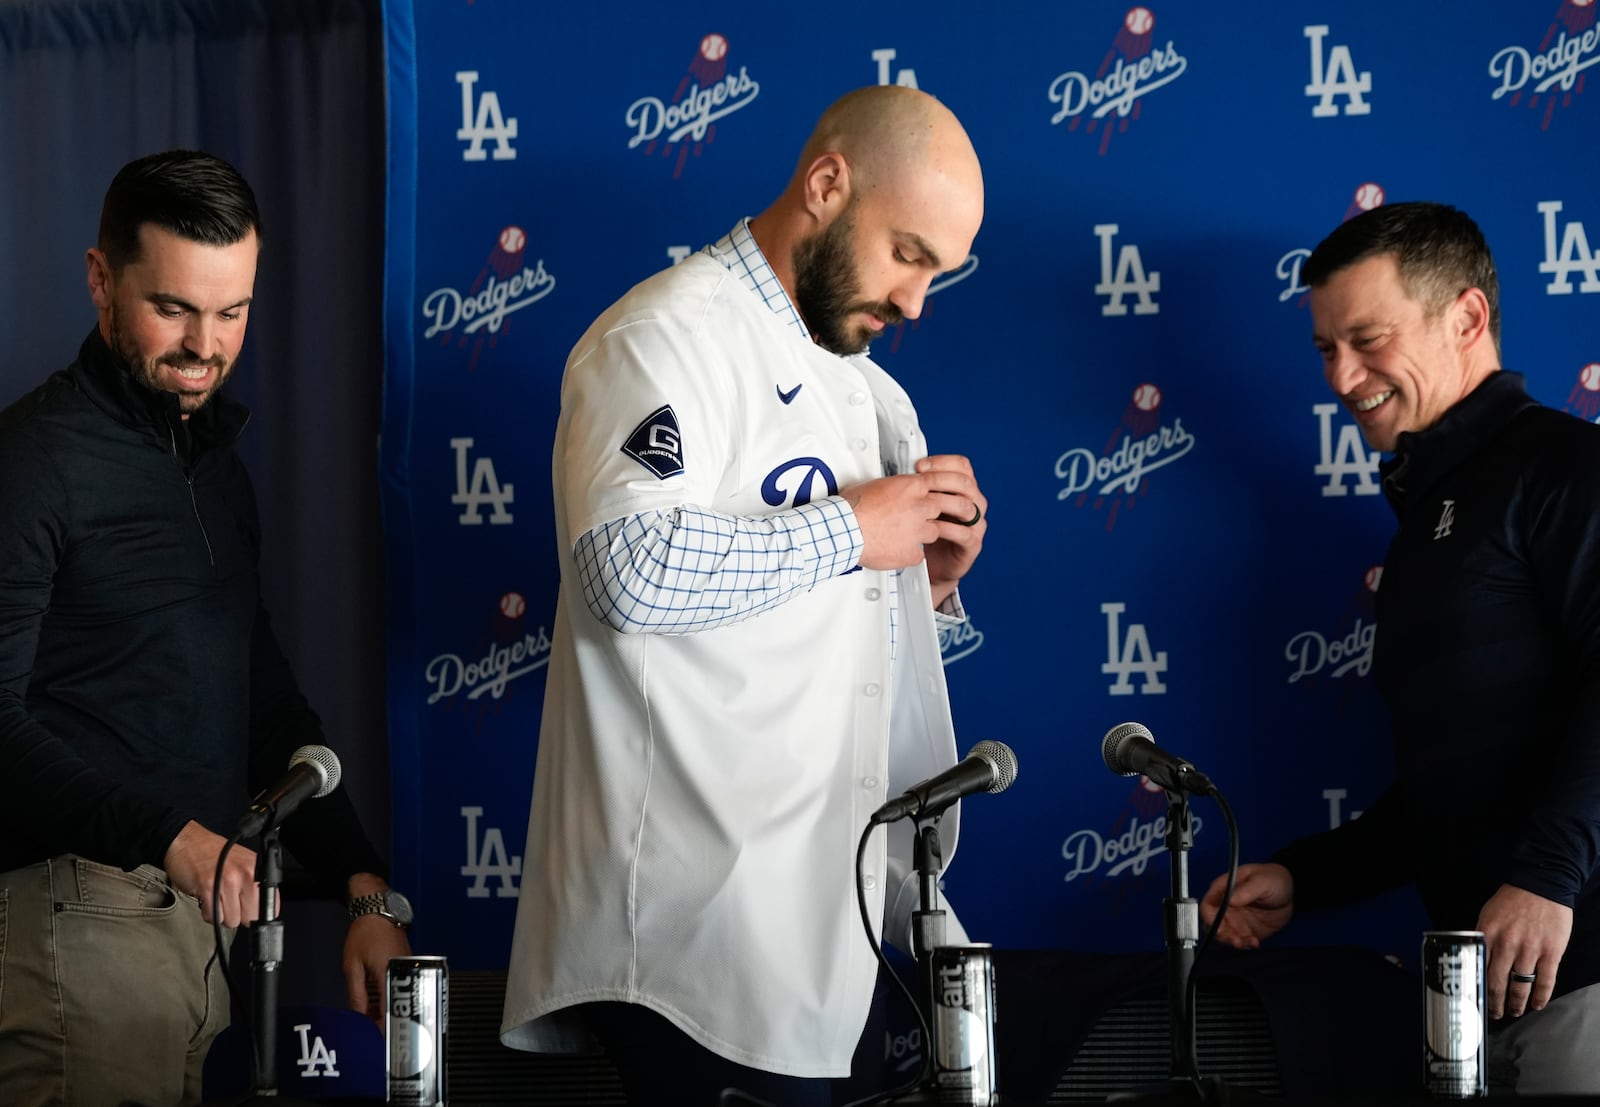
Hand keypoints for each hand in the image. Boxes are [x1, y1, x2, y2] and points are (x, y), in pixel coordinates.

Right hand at [163, 820, 259, 926]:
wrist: (188, 842)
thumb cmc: (214, 854)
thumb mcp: (243, 864)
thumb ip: (255, 886)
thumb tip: (260, 911)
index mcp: (257, 869)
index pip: (271, 905)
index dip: (258, 913)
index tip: (250, 911)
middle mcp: (245, 874)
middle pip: (250, 917)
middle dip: (238, 915)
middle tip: (228, 900)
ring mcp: (227, 881)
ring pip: (231, 921)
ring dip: (221, 914)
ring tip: (216, 897)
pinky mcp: (208, 888)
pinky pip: (213, 917)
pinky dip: (208, 913)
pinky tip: (206, 897)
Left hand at [344, 874, 412, 1027]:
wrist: (378, 909)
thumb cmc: (365, 933)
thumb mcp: (353, 966)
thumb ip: (357, 993)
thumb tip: (359, 1015)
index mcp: (389, 973)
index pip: (391, 1007)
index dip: (385, 1026)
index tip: (380, 1040)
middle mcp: (402, 971)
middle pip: (396, 1003)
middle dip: (383, 1019)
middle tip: (371, 1032)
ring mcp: (405, 966)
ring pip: (396, 994)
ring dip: (383, 1007)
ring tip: (368, 1018)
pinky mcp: (404, 963)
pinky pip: (396, 984)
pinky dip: (385, 994)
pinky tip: (373, 1000)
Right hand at [840, 455, 984, 575]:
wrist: (845, 530)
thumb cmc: (852, 507)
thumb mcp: (875, 485)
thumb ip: (892, 486)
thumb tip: (891, 487)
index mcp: (911, 486)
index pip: (940, 482)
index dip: (946, 488)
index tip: (949, 492)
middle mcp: (920, 506)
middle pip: (946, 506)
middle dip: (949, 511)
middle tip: (948, 515)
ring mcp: (919, 530)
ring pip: (935, 532)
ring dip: (925, 533)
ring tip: (908, 534)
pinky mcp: (913, 552)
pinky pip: (919, 554)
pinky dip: (911, 554)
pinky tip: (899, 551)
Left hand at [915, 455, 986, 606]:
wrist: (932, 564)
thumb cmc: (926, 531)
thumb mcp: (922, 504)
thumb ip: (921, 487)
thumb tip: (902, 469)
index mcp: (963, 489)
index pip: (961, 465)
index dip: (942, 462)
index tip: (920, 465)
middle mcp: (974, 503)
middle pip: (966, 482)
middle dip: (941, 479)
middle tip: (921, 482)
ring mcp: (976, 524)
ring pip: (968, 506)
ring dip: (945, 503)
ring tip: (925, 504)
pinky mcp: (972, 544)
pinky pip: (965, 533)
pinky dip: (948, 529)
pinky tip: (932, 528)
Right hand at [1199, 862, 1294, 948]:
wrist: (1290, 892)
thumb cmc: (1272, 878)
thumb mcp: (1261, 881)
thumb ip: (1246, 890)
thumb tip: (1229, 899)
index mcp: (1224, 889)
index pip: (1207, 905)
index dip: (1210, 918)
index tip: (1220, 928)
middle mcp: (1226, 906)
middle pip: (1212, 924)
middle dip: (1222, 934)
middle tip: (1236, 939)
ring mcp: (1235, 919)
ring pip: (1224, 935)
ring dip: (1233, 942)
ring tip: (1248, 942)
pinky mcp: (1245, 930)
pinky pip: (1239, 941)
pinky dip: (1245, 945)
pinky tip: (1255, 942)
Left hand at [1479, 884, 1571, 1018]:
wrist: (1541, 885)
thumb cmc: (1512, 900)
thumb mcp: (1487, 914)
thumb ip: (1482, 937)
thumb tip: (1474, 958)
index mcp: (1487, 934)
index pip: (1477, 968)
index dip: (1476, 988)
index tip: (1474, 1000)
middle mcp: (1506, 944)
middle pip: (1497, 982)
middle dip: (1495, 1002)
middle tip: (1494, 1013)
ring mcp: (1530, 949)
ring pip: (1520, 985)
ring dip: (1516, 1003)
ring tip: (1514, 1012)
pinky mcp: (1551, 952)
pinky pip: (1545, 981)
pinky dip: (1541, 997)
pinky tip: (1536, 1005)